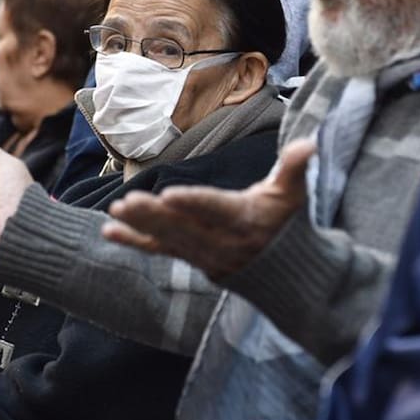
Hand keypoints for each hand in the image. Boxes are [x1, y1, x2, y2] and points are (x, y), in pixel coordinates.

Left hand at [102, 138, 315, 280]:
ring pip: (169, 239)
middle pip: (184, 227)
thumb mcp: (294, 195)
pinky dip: (135, 242)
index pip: (216, 210)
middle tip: (130, 201)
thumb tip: (309, 143)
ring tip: (118, 211)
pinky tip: (110, 231)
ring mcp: (205, 254)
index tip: (169, 195)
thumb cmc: (288, 225)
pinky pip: (160, 250)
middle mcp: (222, 242)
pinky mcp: (193, 259)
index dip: (193, 204)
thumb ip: (295, 168)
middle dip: (155, 215)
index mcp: (245, 221)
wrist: (288, 276)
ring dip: (141, 226)